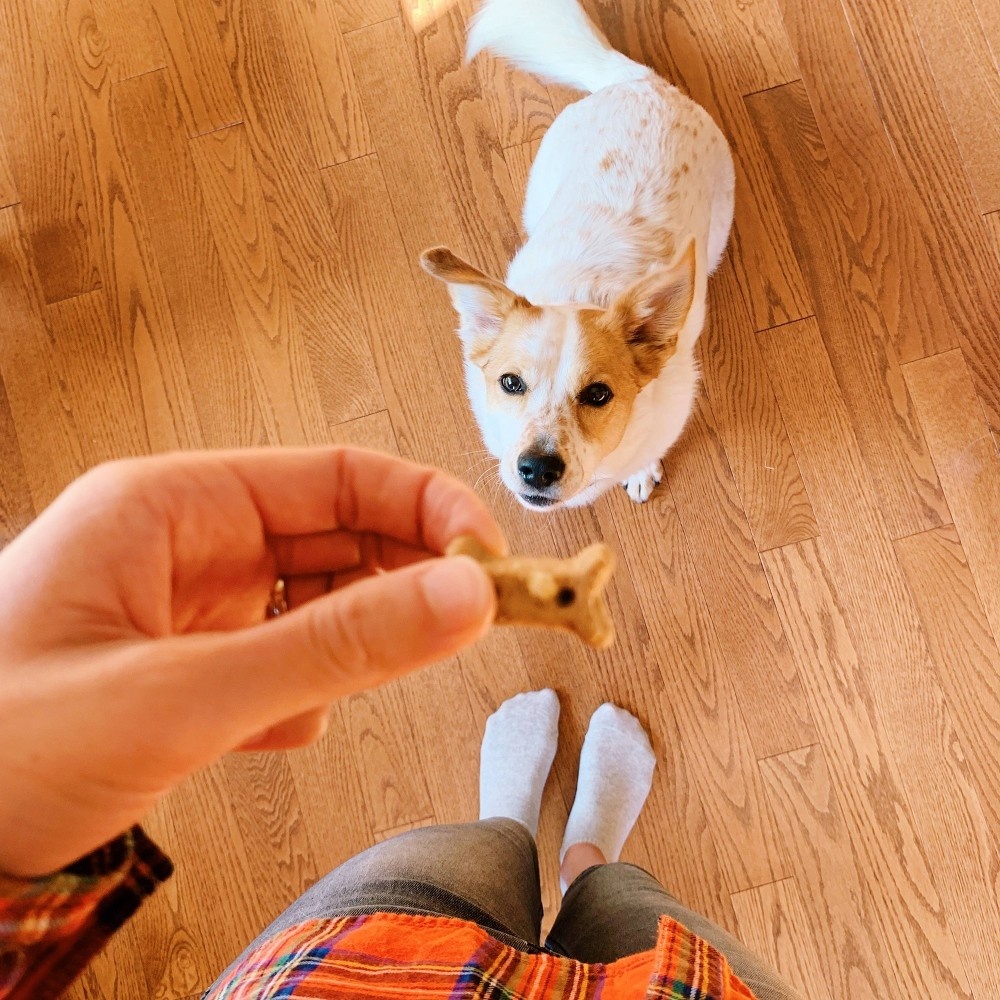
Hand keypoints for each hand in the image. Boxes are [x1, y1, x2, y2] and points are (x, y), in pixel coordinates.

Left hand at [0, 448, 501, 877]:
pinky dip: (303, 695)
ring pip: (316, 602)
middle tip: (466, 621)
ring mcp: (186, 606)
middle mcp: (182, 545)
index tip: (485, 554)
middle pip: (336, 535)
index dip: (423, 507)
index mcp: (166, 508)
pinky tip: (272, 727)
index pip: (333, 477)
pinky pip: (285, 658)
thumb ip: (330, 648)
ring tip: (340, 689)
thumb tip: (458, 599)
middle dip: (405, 579)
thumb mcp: (178, 695)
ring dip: (350, 646)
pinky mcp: (189, 665)